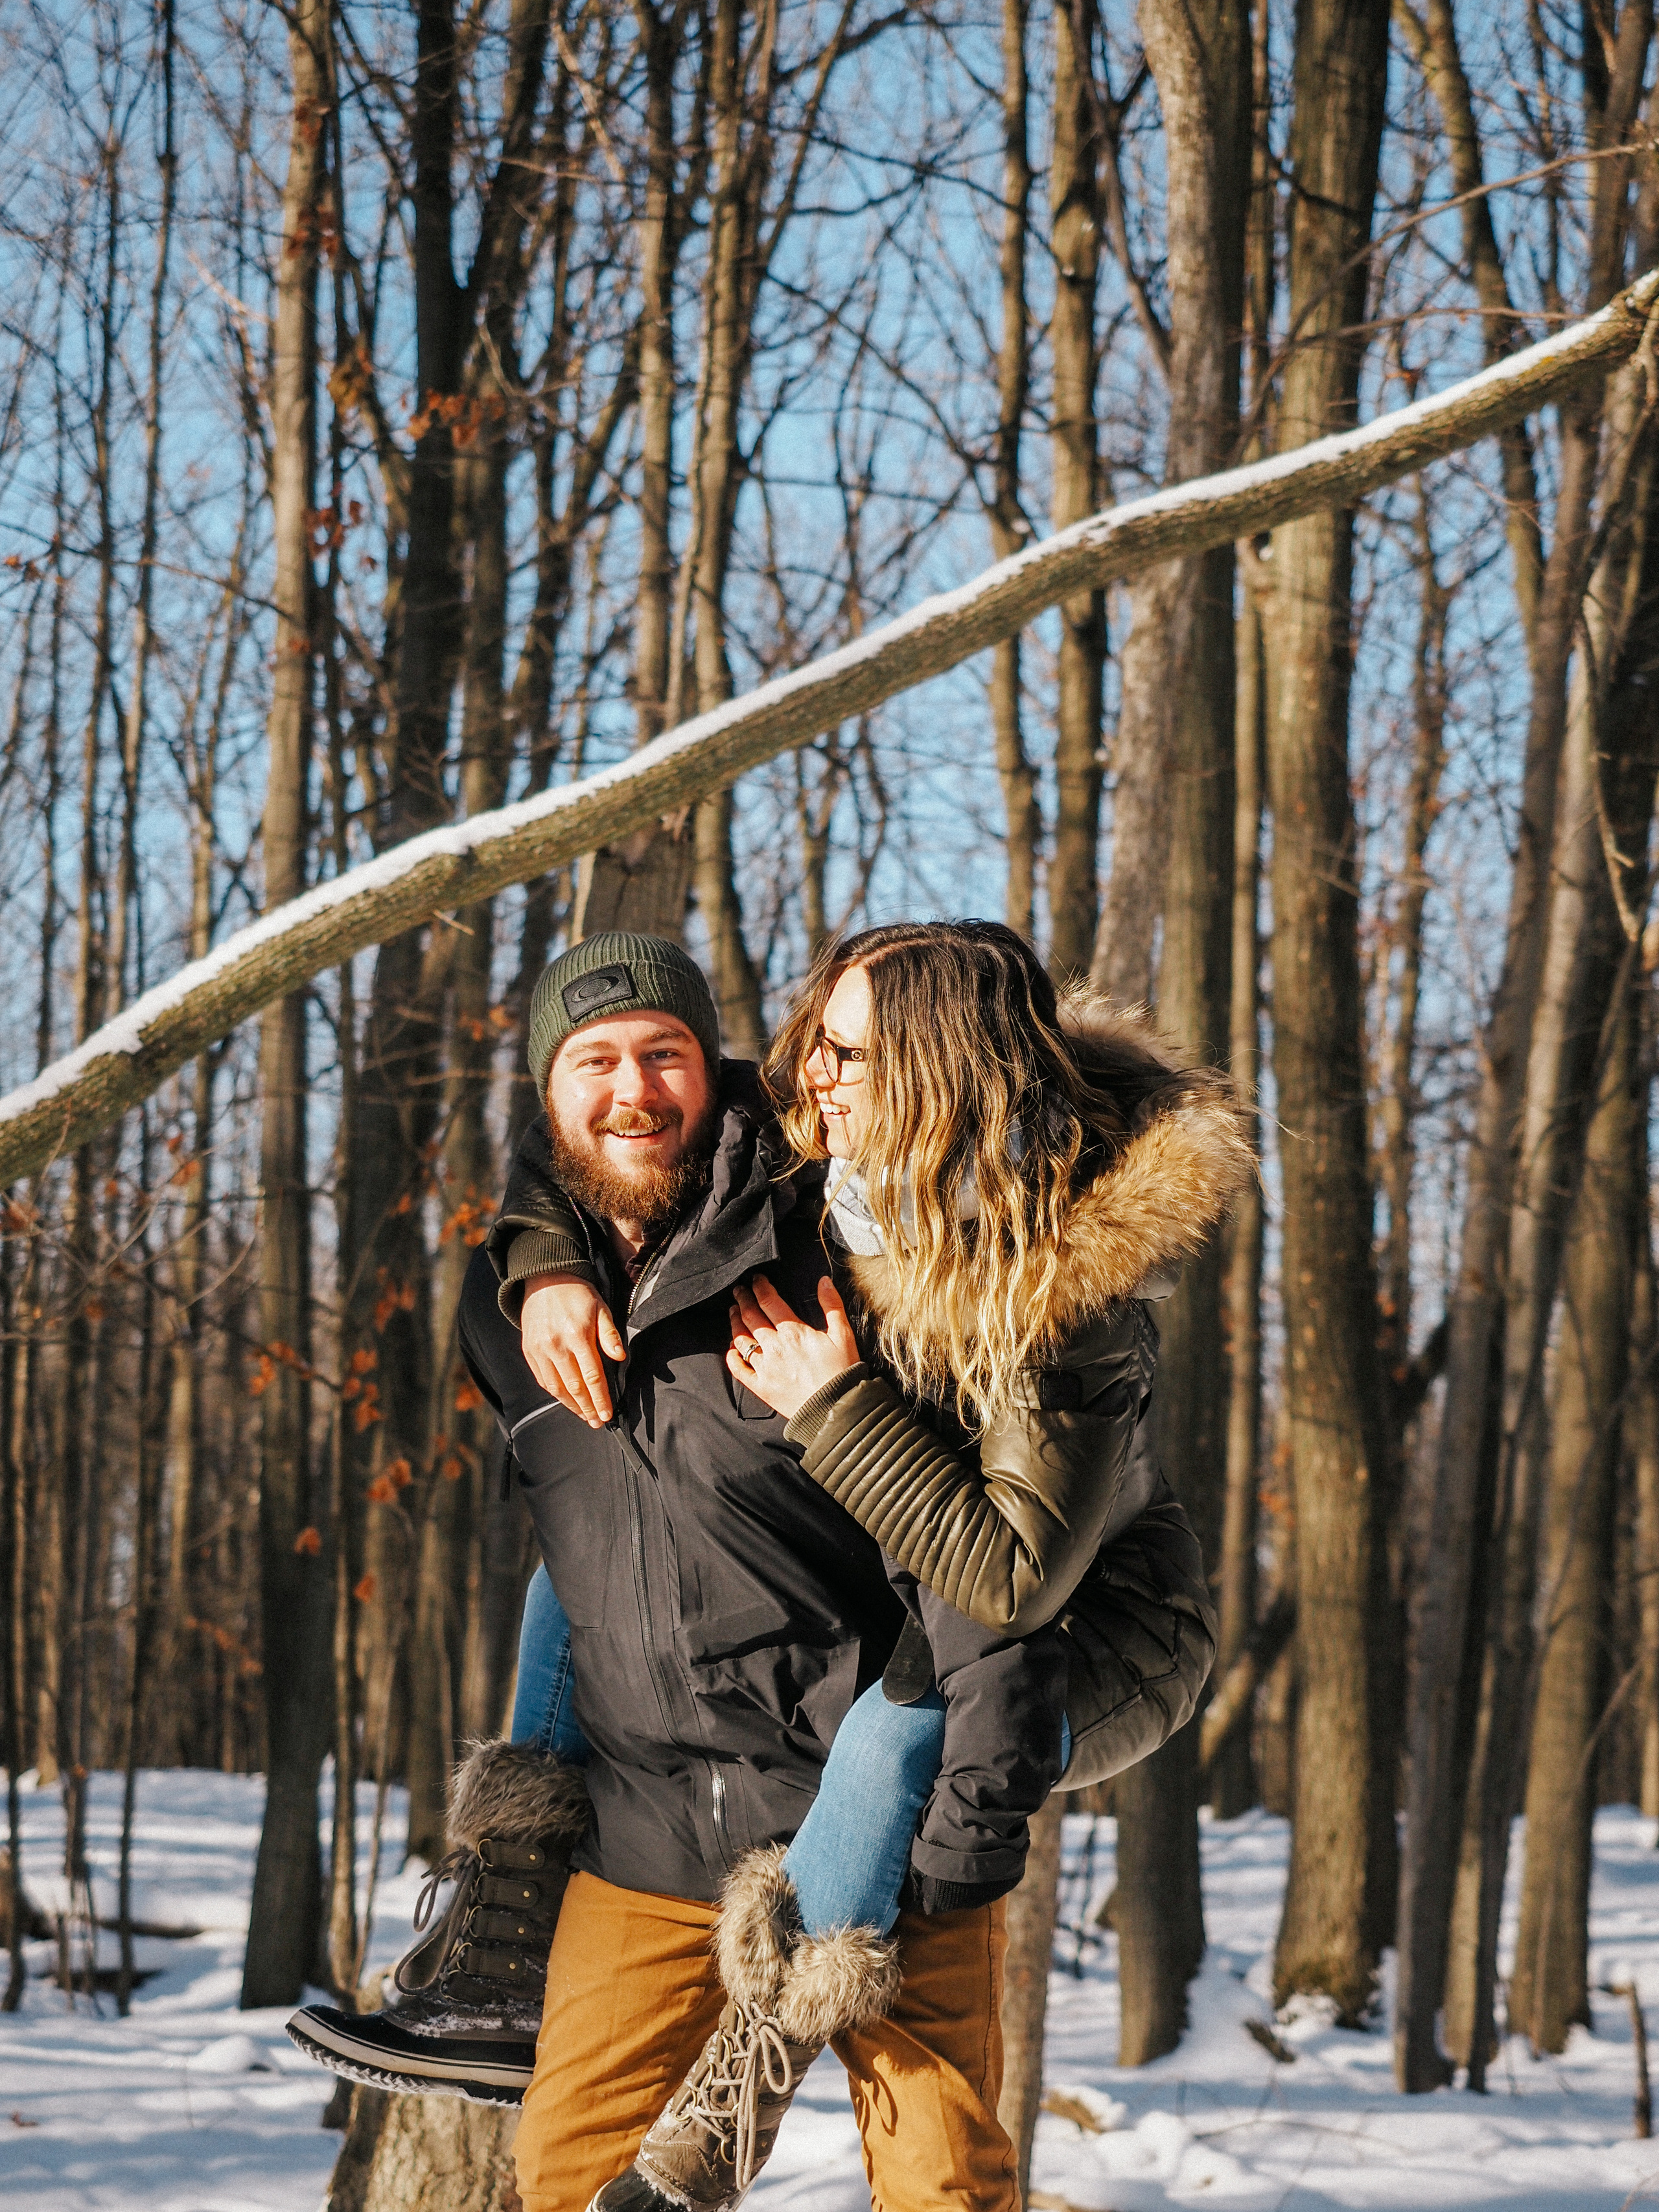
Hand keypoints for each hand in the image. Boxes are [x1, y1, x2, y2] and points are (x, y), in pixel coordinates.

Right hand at [520, 1271, 624, 1427]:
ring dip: (571, 1406)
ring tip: (584, 1416)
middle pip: (574, 1387)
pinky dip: (555, 1393)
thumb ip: (609, 1334)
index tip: (608, 1414)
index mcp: (577, 1335)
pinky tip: (566, 1401)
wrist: (544, 1279)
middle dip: (588, 1408)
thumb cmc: (577, 1294)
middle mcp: (555, 1346)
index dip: (600, 1398)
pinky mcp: (529, 1351)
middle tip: (598, 1422)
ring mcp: (539, 1350)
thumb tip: (620, 1357)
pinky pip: (542, 1379)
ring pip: (556, 1387)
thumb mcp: (600, 1307)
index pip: (592, 1376)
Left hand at [726, 1274, 859, 1420]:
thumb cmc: (842, 1371)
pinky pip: (739, 1370)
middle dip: (743, 1299)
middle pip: (750, 1316)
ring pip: (741, 1340)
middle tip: (739, 1291)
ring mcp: (764, 1367)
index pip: (768, 1301)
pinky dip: (732, 1358)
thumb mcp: (843, 1334)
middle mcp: (774, 1347)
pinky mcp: (761, 1387)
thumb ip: (832, 1305)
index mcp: (792, 1331)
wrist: (836, 1408)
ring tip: (733, 1312)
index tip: (756, 1280)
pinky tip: (731, 1349)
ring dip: (735, 1323)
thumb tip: (824, 1281)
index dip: (759, 1287)